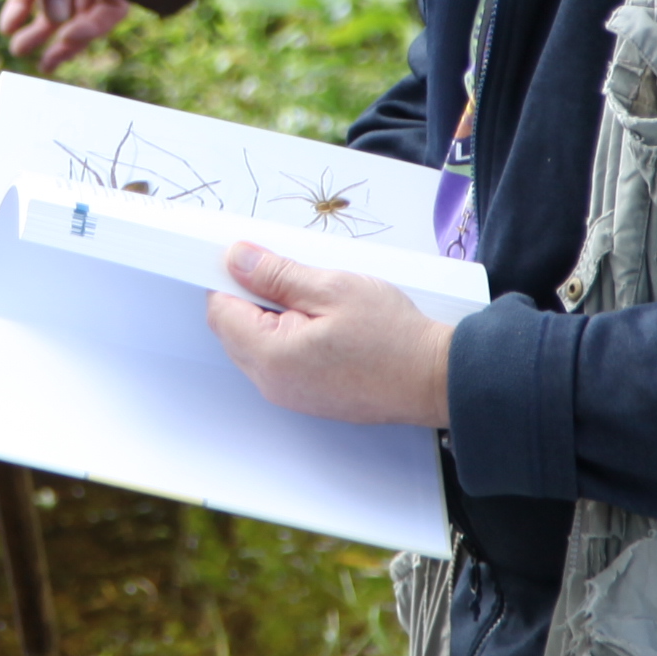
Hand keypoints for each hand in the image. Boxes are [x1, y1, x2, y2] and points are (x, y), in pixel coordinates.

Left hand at [0, 0, 130, 70]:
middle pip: (83, 13)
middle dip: (63, 41)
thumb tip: (58, 20)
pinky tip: (8, 27)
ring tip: (18, 49)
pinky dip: (19, 8)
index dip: (93, 27)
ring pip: (54, 6)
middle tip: (46, 65)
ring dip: (37, 31)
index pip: (113, 7)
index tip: (68, 38)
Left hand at [205, 239, 452, 425]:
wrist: (435, 379)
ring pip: (256, 344)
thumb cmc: (395, 338)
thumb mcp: (333, 287)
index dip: (230, 279)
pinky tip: (324, 323)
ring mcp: (291, 394)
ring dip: (273, 316)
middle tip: (291, 276)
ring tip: (316, 301)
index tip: (247, 259)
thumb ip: (277, 274)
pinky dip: (290, 336)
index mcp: (272, 357)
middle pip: (234, 330)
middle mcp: (274, 383)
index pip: (220, 311)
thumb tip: (238, 260)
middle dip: (251, 297)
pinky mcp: (308, 396)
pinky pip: (280, 360)